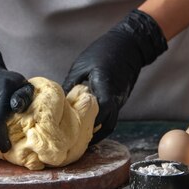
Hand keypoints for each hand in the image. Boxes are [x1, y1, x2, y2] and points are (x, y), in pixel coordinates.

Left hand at [63, 10, 167, 143]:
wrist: (130, 45)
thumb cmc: (104, 50)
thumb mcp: (81, 65)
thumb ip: (71, 83)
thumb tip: (58, 100)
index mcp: (106, 89)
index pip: (99, 114)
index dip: (86, 126)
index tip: (71, 134)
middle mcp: (116, 99)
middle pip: (106, 125)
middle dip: (91, 135)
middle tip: (73, 143)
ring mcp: (120, 101)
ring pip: (109, 123)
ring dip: (97, 132)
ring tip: (79, 139)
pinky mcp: (119, 99)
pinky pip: (111, 116)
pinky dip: (100, 124)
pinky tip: (87, 125)